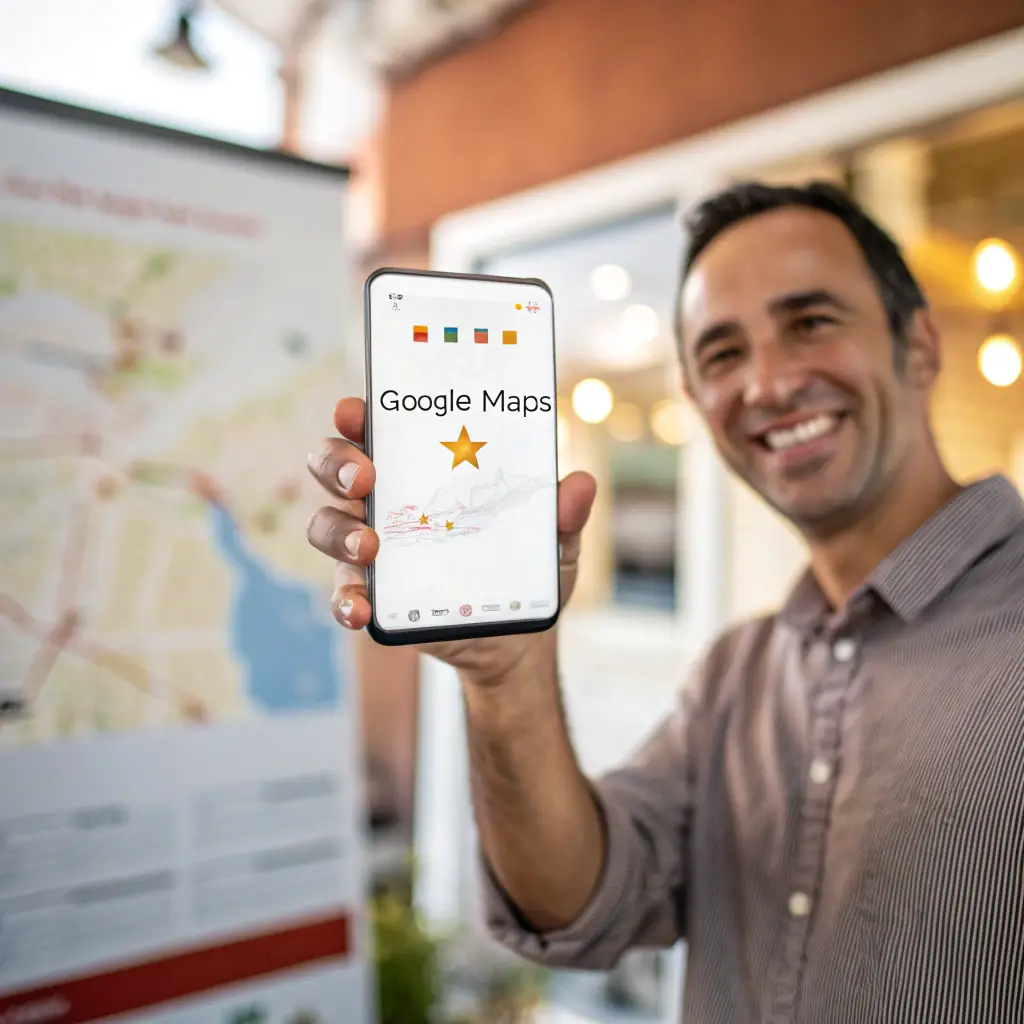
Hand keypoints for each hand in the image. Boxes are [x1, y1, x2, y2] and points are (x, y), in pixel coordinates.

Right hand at [306, 397, 596, 684]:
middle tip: (365, 477)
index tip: (357, 410)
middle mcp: (388, 500)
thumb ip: (563, 514)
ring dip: (338, 532)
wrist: (517, 638)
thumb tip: (580, 484)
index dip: (358, 415)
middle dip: (338, 463)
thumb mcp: (554, 540)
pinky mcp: (372, 594)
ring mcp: (373, 548)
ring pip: (327, 525)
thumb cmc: (526, 568)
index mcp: (424, 469)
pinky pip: (343, 592)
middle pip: (335, 466)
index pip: (380, 429)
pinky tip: (360, 609)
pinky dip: (344, 599)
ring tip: (369, 548)